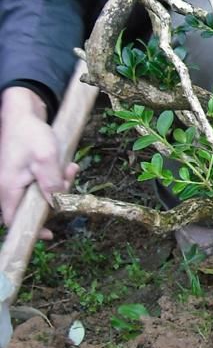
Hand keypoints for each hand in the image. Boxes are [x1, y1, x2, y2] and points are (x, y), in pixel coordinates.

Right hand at [0, 87, 76, 236]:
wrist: (23, 112)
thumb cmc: (30, 133)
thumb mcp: (45, 158)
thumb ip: (51, 182)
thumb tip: (56, 204)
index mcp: (8, 188)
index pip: (14, 220)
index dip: (31, 229)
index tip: (50, 234)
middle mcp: (9, 187)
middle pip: (33, 207)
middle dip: (55, 198)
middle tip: (69, 177)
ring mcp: (16, 180)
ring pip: (41, 194)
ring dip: (59, 185)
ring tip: (69, 167)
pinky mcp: (24, 173)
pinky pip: (42, 183)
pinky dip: (55, 177)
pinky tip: (65, 165)